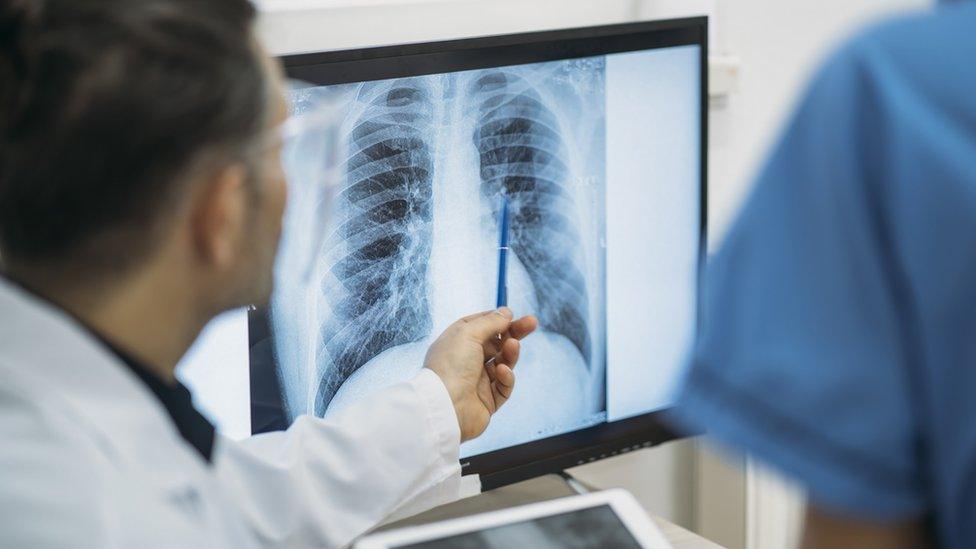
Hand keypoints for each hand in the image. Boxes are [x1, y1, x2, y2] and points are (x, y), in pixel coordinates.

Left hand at [424, 308, 537, 441]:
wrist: (445, 407)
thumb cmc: (450, 366)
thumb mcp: (468, 333)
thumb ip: (490, 322)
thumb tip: (505, 312)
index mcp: (456, 343)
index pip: (479, 326)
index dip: (496, 319)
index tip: (512, 314)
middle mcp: (466, 361)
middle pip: (496, 343)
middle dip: (514, 333)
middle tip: (532, 323)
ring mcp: (477, 381)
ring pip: (502, 363)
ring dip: (510, 353)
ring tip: (513, 346)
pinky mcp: (487, 401)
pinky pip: (503, 386)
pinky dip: (506, 377)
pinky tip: (502, 372)